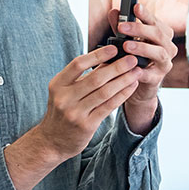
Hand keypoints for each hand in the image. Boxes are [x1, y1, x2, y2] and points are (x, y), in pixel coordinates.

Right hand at [4, 45, 141, 189]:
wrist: (52, 141)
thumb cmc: (62, 111)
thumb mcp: (66, 91)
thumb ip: (85, 76)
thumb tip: (110, 58)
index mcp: (58, 84)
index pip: (78, 64)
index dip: (97, 55)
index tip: (114, 49)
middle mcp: (64, 98)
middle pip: (95, 78)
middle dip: (117, 67)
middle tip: (132, 59)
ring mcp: (75, 113)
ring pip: (105, 92)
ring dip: (124, 80)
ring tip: (136, 72)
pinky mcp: (87, 125)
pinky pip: (109, 106)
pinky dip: (122, 94)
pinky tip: (132, 86)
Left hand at [109, 2, 176, 134]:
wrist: (138, 85)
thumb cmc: (134, 58)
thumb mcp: (126, 39)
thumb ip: (120, 26)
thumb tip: (114, 12)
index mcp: (161, 34)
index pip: (155, 21)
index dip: (146, 14)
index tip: (135, 7)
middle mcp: (167, 47)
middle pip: (158, 34)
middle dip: (139, 29)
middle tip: (122, 26)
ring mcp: (164, 63)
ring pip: (159, 53)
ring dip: (142, 48)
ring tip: (126, 45)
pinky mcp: (158, 78)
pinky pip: (151, 74)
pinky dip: (141, 71)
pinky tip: (131, 68)